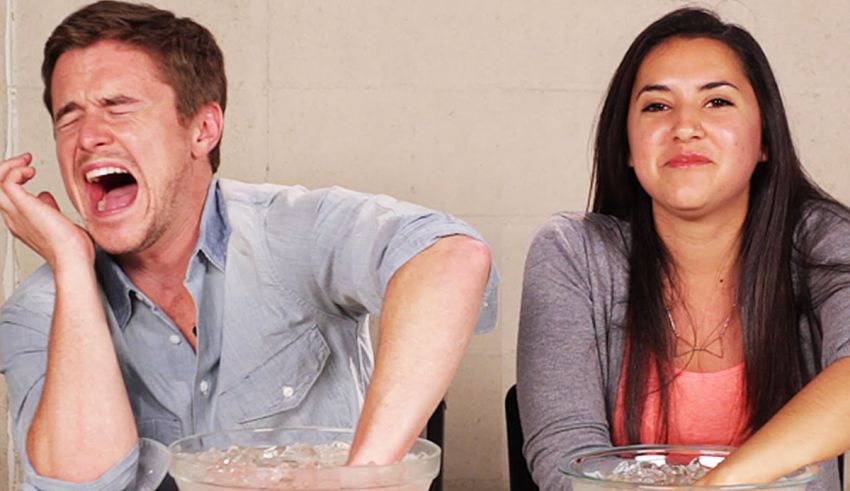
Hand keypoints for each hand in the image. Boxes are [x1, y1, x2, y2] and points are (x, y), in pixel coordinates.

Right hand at [0, 153, 93, 267]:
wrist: (72, 258)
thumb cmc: (72, 247)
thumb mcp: (58, 222)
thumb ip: (48, 209)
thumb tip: (45, 197)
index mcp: (20, 221)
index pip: (6, 196)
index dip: (13, 179)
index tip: (29, 169)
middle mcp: (13, 217)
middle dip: (6, 168)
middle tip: (25, 161)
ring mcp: (15, 213)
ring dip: (8, 167)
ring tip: (26, 162)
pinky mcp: (23, 207)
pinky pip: (6, 182)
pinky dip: (16, 171)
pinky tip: (30, 170)